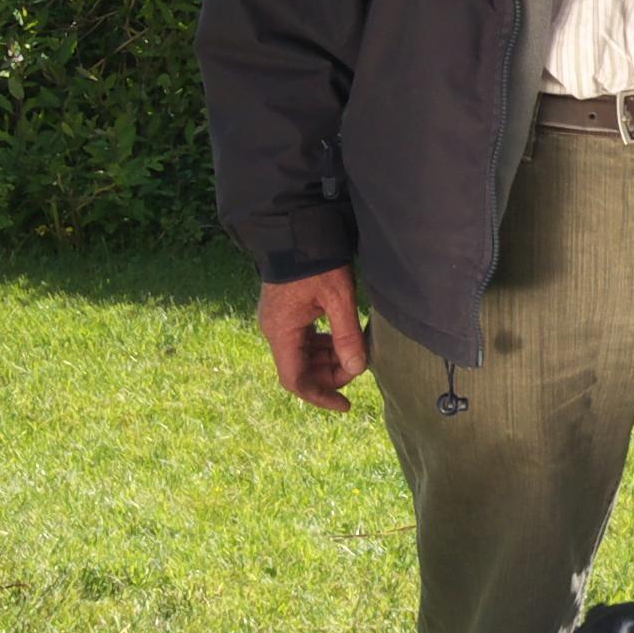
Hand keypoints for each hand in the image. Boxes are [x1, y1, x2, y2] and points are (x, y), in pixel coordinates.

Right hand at [257, 265, 367, 409]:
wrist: (295, 228)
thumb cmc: (316, 259)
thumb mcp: (339, 297)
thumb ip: (346, 335)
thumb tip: (357, 369)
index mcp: (281, 331)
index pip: (295, 380)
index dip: (320, 396)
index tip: (346, 404)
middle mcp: (274, 330)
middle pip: (300, 369)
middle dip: (329, 375)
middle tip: (359, 366)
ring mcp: (278, 321)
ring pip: (302, 355)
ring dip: (327, 360)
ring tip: (354, 352)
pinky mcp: (285, 312)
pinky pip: (302, 339)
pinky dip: (322, 344)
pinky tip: (341, 338)